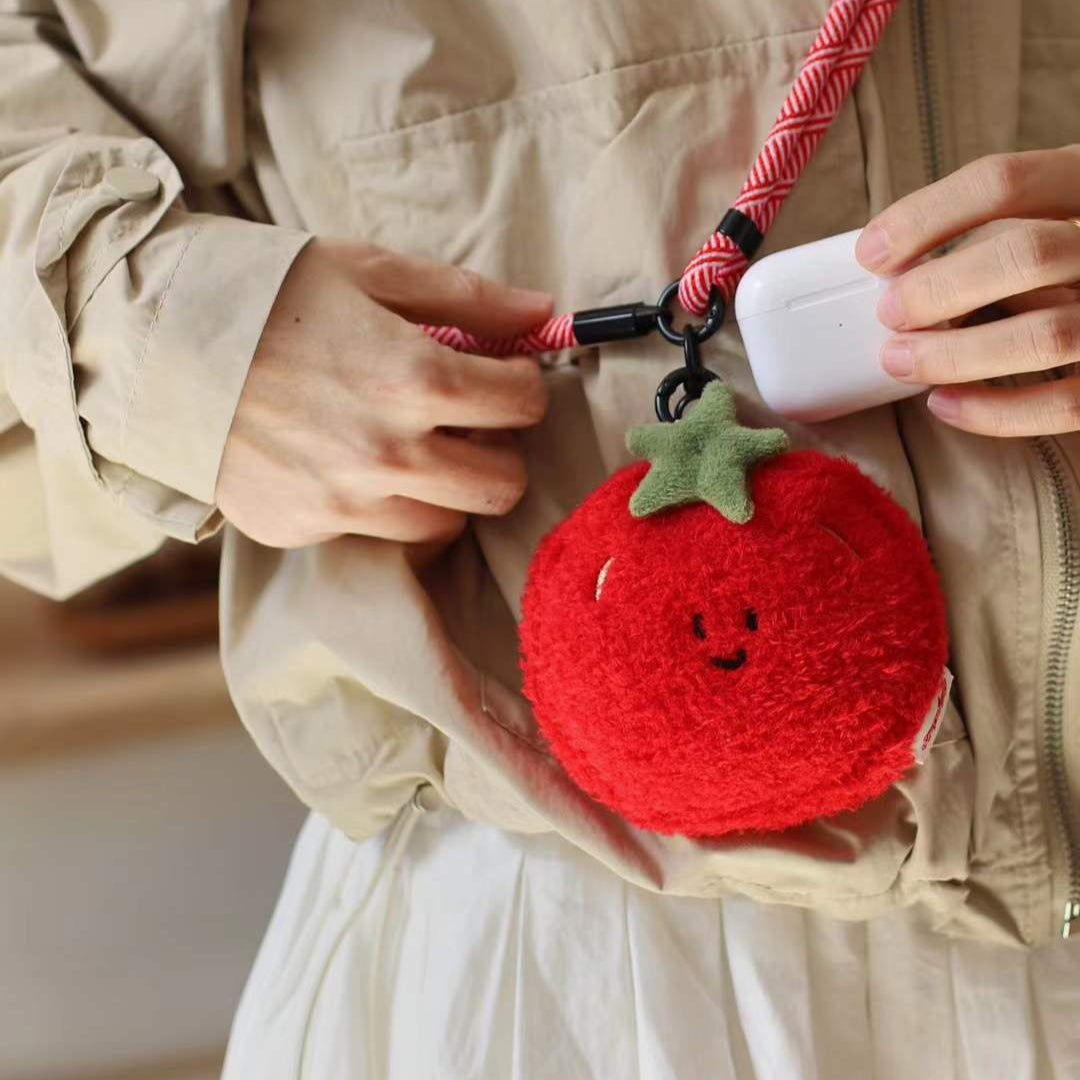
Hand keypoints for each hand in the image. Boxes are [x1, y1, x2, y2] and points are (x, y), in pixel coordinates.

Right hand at [216, 239, 551, 546]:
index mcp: (416, 378)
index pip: (524, 403)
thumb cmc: (266, 293)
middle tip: (470, 422)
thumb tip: (545, 313)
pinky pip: (381, 535)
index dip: (524, 384)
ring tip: (414, 446)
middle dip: (501, 449)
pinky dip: (387, 506)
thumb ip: (468, 297)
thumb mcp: (369, 270)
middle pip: (504, 484)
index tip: (503, 375)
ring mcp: (347, 502)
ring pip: (449, 522)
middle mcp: (391, 454)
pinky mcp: (307, 528)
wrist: (153, 341)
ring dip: (448, 487)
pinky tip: (355, 465)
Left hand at [855, 144, 1079, 435]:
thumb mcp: (1052, 218)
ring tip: (900, 360)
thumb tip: (899, 272)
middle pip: (1026, 254)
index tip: (871, 254)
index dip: (925, 218)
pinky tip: (944, 404)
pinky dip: (994, 411)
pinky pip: (1064, 403)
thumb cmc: (1073, 259)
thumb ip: (995, 233)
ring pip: (1046, 335)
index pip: (1004, 181)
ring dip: (955, 354)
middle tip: (889, 313)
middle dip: (940, 289)